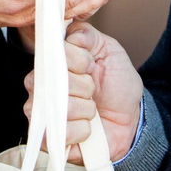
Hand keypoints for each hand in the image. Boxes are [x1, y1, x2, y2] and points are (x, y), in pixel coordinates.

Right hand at [26, 22, 142, 159]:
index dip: (80, 61)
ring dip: (87, 109)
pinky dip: (82, 130)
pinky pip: (61, 132)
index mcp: (52, 63)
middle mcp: (41, 86)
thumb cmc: (116, 85)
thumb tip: (69, 32)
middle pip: (57, 81)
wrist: (130, 120)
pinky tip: (87, 128)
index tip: (91, 65)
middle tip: (93, 91)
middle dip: (86, 87)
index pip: (56, 54)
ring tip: (91, 110)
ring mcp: (41, 113)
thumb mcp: (109, 50)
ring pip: (61, 107)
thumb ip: (87, 35)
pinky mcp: (48, 138)